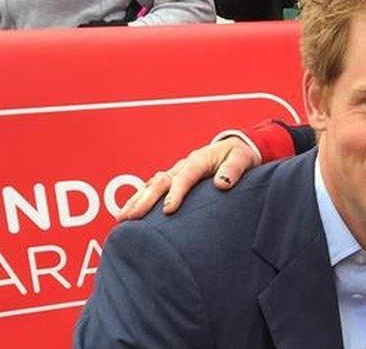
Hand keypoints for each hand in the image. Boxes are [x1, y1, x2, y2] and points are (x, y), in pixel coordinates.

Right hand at [115, 137, 261, 220]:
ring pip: (151, 185)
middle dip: (145, 199)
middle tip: (131, 217)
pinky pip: (152, 188)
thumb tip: (222, 184)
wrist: (237, 147)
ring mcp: (176, 171)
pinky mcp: (173, 179)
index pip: (184, 177)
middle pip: (161, 181)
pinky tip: (127, 213)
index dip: (175, 193)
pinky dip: (138, 199)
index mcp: (199, 159)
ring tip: (122, 218)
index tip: (167, 210)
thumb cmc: (240, 155)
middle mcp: (183, 164)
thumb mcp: (243, 159)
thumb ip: (234, 170)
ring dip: (136, 200)